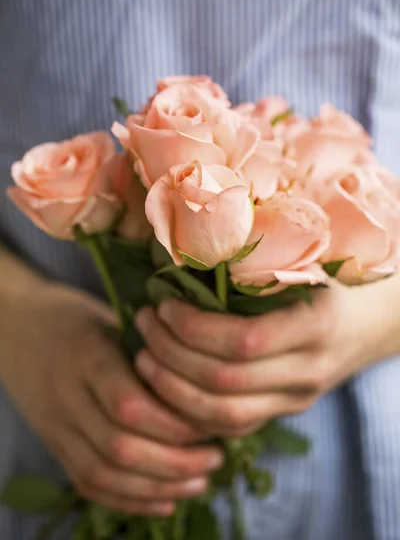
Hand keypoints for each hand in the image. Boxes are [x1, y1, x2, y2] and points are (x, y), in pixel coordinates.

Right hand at [0, 280, 222, 515]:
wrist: (16, 327)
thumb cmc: (75, 318)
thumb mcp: (110, 317)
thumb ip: (148, 346)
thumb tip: (205, 379)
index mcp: (86, 356)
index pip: (128, 404)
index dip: (173, 423)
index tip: (211, 425)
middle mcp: (67, 396)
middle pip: (120, 447)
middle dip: (174, 462)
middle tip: (216, 457)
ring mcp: (55, 425)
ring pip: (104, 473)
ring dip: (157, 486)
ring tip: (199, 482)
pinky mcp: (53, 444)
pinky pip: (87, 483)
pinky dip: (128, 499)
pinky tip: (165, 501)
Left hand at [135, 280, 386, 437]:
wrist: (359, 327)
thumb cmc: (321, 285)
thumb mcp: (300, 266)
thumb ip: (254, 267)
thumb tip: (183, 257)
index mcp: (316, 327)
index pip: (244, 341)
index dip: (194, 328)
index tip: (164, 304)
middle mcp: (308, 372)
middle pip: (225, 382)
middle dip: (171, 355)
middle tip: (143, 323)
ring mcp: (294, 400)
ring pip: (222, 415)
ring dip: (171, 389)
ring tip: (142, 357)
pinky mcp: (279, 414)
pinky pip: (227, 427)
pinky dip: (187, 411)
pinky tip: (162, 385)